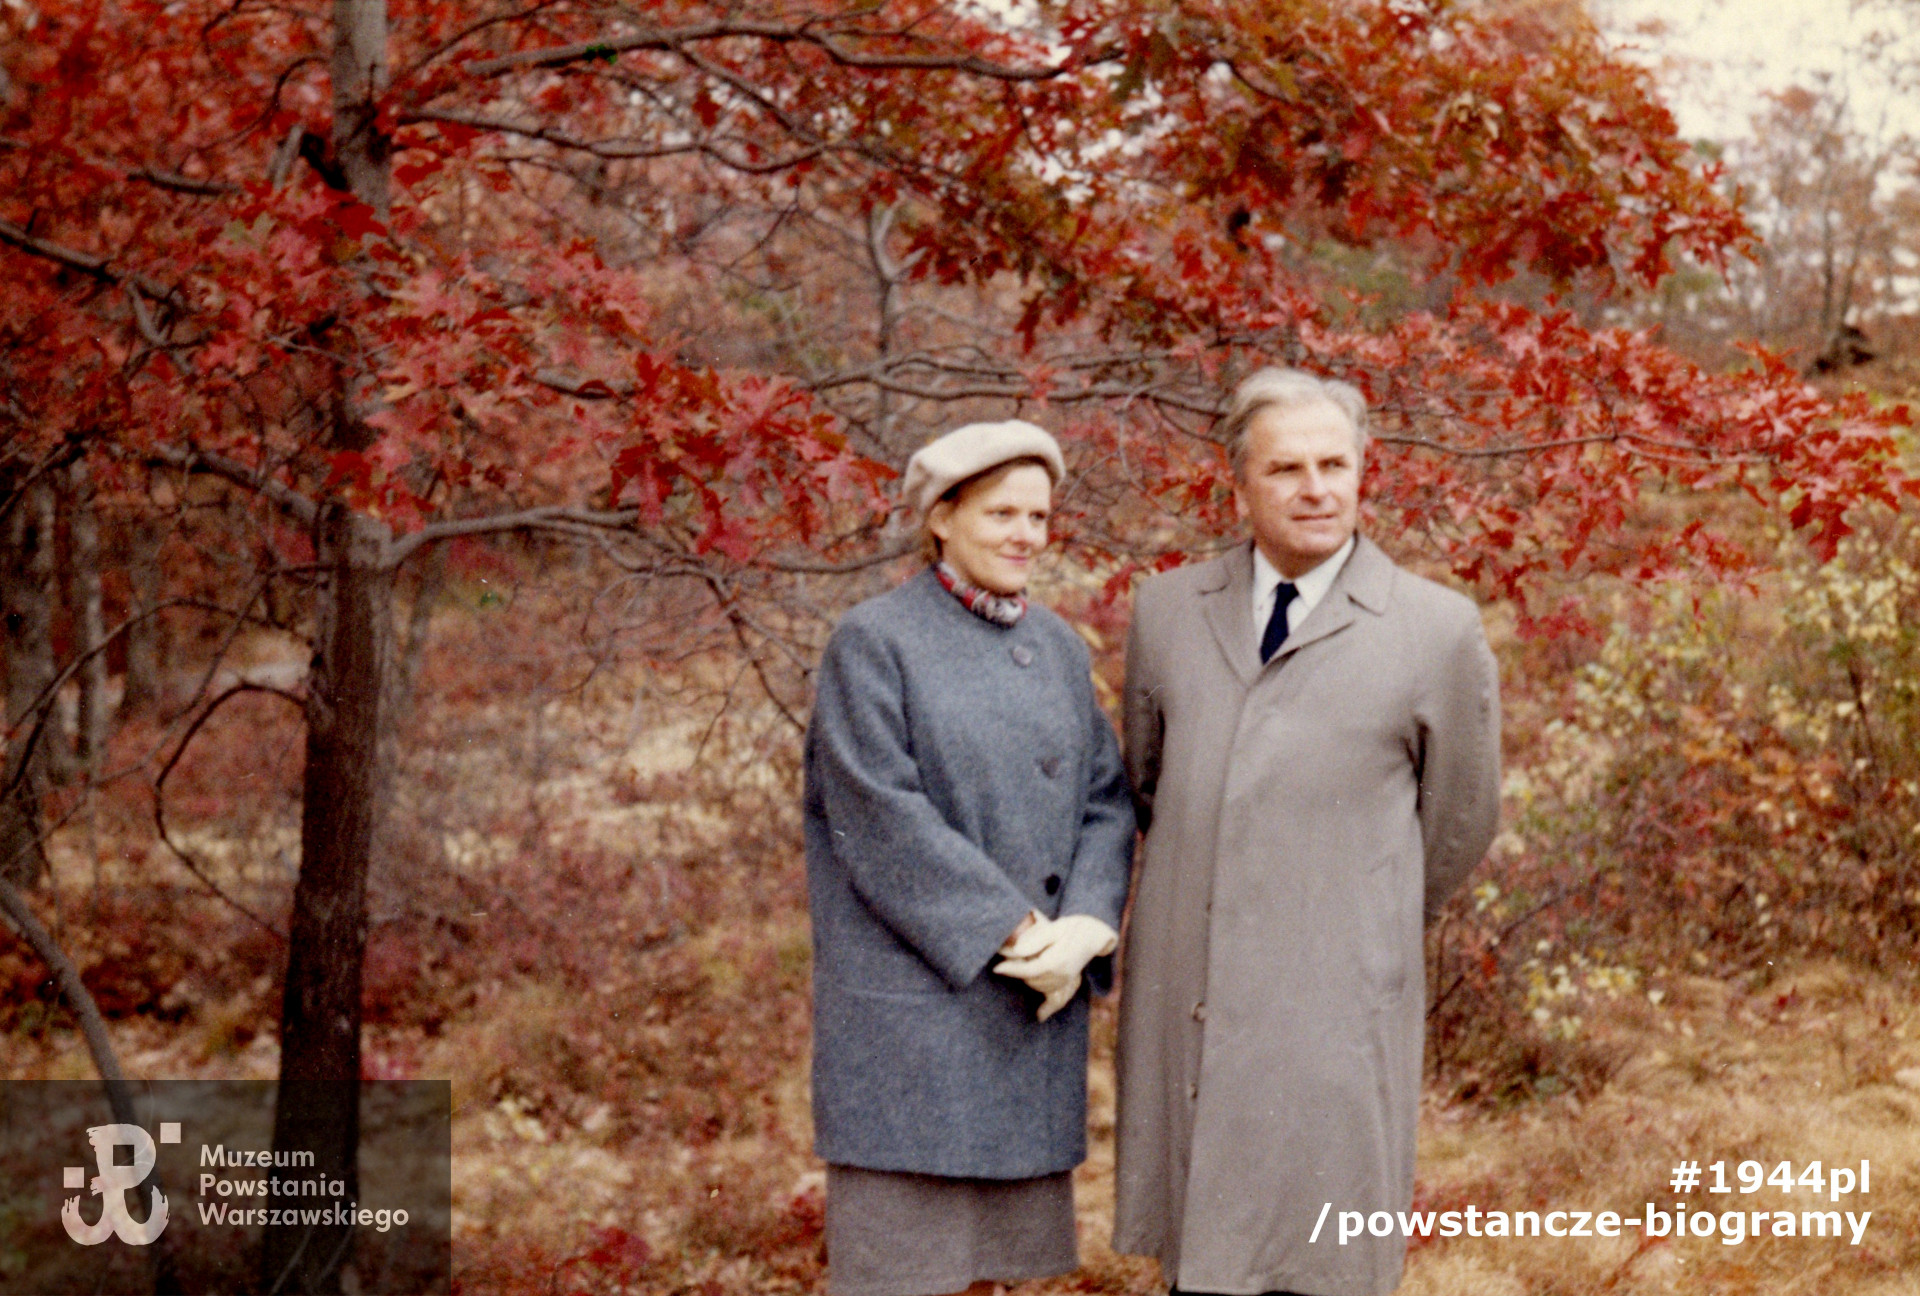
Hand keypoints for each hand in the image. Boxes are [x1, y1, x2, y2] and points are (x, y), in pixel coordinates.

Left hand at [993, 915, 1117, 1020]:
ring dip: (1026, 977)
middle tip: (1006, 955)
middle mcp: (1062, 975)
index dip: (1011, 969)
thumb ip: (1035, 940)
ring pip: (1038, 986)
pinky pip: (1058, 1001)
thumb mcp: (1055, 928)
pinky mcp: (1068, 983)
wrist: (1095, 934)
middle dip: (1017, 970)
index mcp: (1057, 962)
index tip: (997, 968)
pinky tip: (1040, 1016)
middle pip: (1031, 979)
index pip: (1029, 970)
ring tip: (1016, 965)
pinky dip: (1048, 1008)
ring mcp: (1066, 981)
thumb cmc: (1074, 927)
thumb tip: (1016, 951)